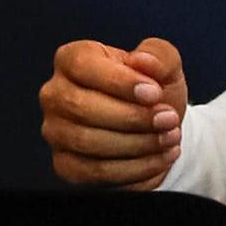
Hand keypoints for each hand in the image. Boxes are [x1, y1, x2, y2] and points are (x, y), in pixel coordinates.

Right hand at [39, 38, 187, 189]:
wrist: (156, 130)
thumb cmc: (153, 92)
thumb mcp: (165, 66)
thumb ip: (159, 55)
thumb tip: (142, 61)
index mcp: (71, 59)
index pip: (82, 66)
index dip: (119, 81)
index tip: (155, 93)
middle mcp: (55, 94)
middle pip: (81, 107)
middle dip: (132, 117)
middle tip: (169, 119)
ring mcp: (55, 131)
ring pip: (89, 142)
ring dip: (139, 143)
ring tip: (170, 137)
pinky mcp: (65, 164)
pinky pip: (96, 170)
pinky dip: (135, 168)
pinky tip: (160, 157)